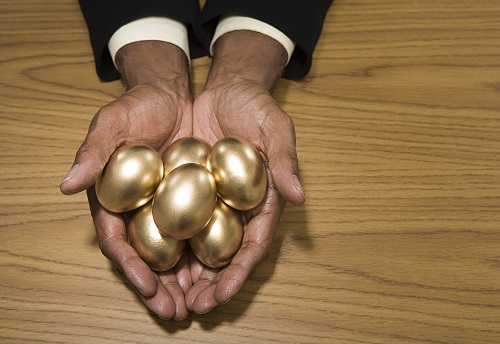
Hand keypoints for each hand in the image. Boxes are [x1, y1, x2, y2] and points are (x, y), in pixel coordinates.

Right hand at [60, 41, 191, 318]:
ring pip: (173, 252)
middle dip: (159, 287)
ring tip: (198, 304)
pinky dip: (205, 254)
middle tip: (175, 311)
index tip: (147, 287)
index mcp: (114, 199)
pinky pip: (199, 231)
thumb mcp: (112, 123)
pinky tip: (219, 272)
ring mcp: (167, 207)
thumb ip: (92, 153)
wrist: (170, 94)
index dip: (130, 266)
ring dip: (183, 281)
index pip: (117, 240)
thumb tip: (67, 185)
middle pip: (146, 256)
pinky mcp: (194, 199)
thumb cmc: (136, 106)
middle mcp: (140, 210)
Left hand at [188, 31, 305, 312]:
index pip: (255, 244)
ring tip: (169, 298)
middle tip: (191, 307)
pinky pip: (178, 220)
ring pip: (200, 246)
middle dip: (211, 284)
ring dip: (186, 275)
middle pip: (225, 255)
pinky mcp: (188, 189)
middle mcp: (237, 208)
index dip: (240, 272)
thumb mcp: (275, 127)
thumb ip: (285, 160)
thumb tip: (298, 196)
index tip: (222, 295)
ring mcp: (212, 201)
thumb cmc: (256, 107)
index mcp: (263, 200)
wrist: (226, 89)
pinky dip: (169, 244)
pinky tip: (152, 262)